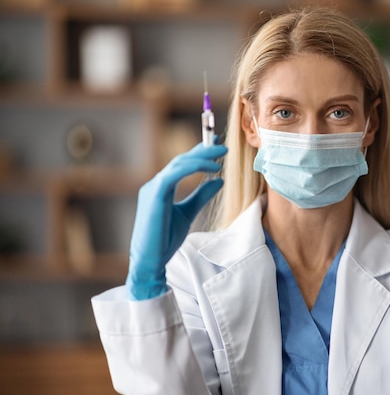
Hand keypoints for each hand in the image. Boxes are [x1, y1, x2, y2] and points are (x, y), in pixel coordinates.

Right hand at [125, 142, 227, 299]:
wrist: (150, 261)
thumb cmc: (164, 240)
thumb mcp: (188, 213)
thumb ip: (201, 196)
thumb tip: (219, 181)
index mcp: (161, 188)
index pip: (181, 164)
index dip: (198, 153)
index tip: (216, 146)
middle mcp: (154, 184)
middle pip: (181, 160)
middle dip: (202, 150)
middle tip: (223, 145)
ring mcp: (152, 189)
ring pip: (178, 164)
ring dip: (201, 156)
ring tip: (221, 154)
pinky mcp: (154, 195)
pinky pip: (174, 174)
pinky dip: (194, 168)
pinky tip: (212, 168)